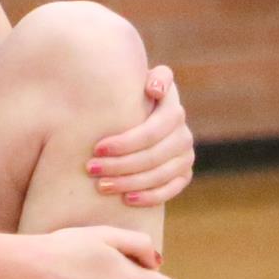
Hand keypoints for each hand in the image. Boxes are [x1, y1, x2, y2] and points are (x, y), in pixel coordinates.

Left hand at [86, 65, 194, 205]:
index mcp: (173, 110)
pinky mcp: (184, 175)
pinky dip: (149, 197)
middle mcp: (184, 134)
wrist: (140, 116)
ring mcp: (185, 156)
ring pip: (159, 175)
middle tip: (92, 169)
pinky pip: (170, 190)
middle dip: (120, 165)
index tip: (97, 148)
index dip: (125, 142)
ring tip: (102, 186)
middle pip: (153, 156)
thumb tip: (154, 89)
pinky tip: (127, 200)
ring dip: (129, 183)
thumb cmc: (129, 98)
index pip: (152, 131)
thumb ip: (150, 78)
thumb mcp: (135, 81)